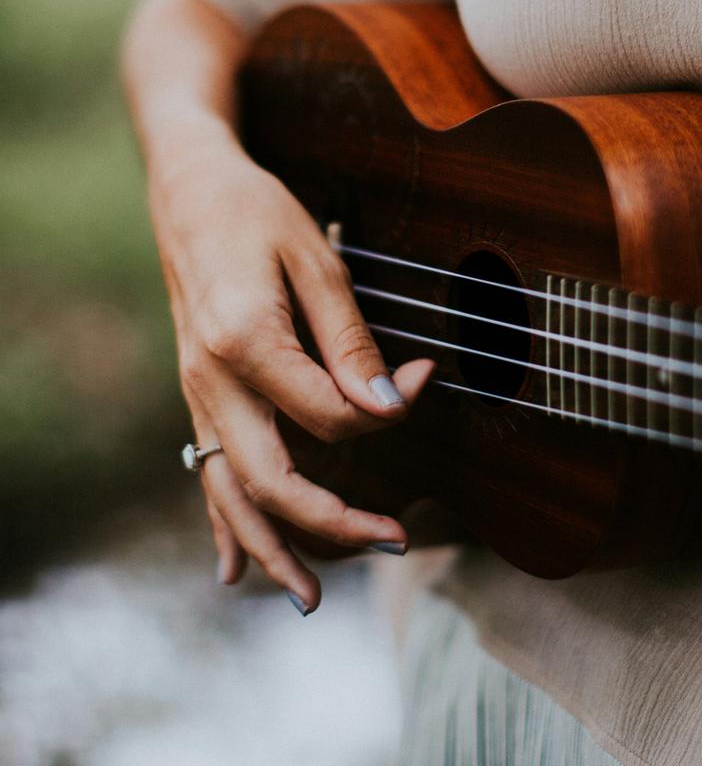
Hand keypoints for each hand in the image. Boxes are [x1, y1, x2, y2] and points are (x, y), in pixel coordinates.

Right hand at [152, 131, 433, 614]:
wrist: (190, 192)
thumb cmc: (258, 215)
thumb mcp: (317, 261)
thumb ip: (350, 341)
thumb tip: (388, 407)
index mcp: (247, 341)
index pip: (328, 413)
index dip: (385, 408)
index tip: (422, 378)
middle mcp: (213, 380)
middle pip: (270, 479)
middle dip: (333, 523)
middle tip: (395, 542)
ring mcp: (199, 393)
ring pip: (229, 492)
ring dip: (272, 548)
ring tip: (312, 598)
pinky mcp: (199, 394)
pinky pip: (205, 472)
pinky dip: (222, 525)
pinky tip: (233, 568)